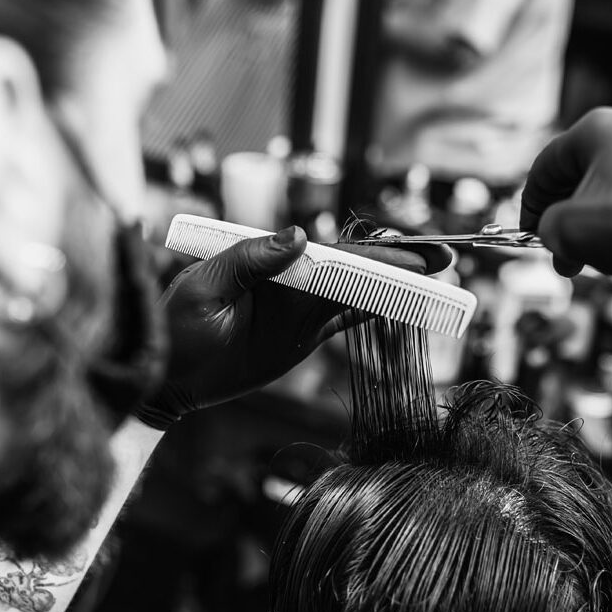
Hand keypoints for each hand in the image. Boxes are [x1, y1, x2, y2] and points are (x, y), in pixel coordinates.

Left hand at [137, 227, 449, 429]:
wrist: (166, 375)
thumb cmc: (175, 328)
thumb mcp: (205, 289)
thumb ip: (249, 261)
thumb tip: (299, 236)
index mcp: (273, 262)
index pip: (334, 254)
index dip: (377, 254)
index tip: (414, 252)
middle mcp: (293, 281)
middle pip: (356, 269)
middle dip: (401, 264)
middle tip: (444, 258)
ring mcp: (300, 309)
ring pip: (357, 293)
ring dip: (395, 286)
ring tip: (436, 281)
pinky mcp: (301, 336)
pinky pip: (344, 319)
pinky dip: (374, 310)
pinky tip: (402, 304)